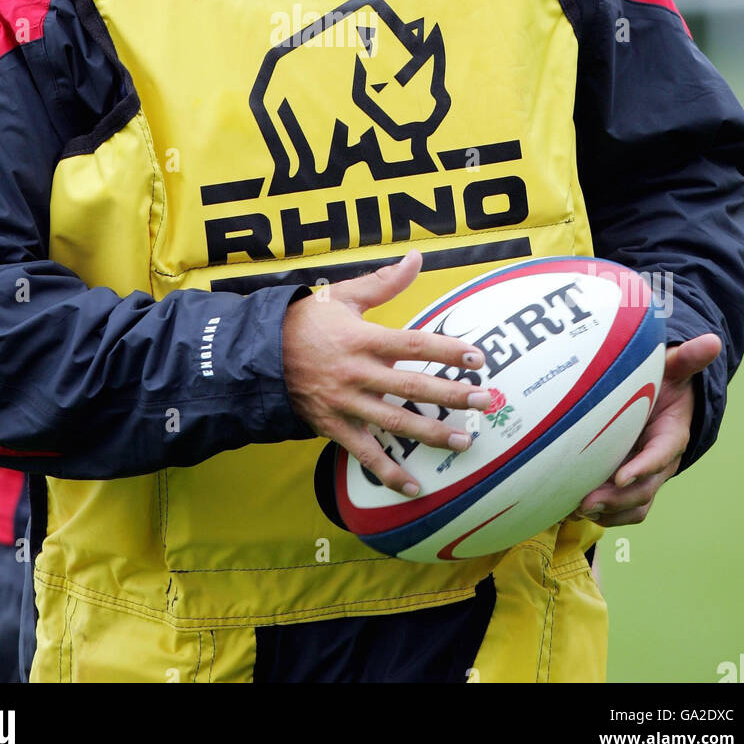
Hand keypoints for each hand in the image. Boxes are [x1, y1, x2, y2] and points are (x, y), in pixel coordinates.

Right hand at [282, 250, 493, 496]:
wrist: (259, 353)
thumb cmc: (306, 320)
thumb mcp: (343, 295)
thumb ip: (384, 282)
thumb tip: (417, 257)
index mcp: (363, 339)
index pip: (413, 344)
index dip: (446, 350)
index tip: (477, 357)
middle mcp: (357, 372)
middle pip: (411, 386)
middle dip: (451, 394)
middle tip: (483, 400)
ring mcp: (345, 403)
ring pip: (394, 422)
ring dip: (431, 434)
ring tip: (464, 441)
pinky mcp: (332, 425)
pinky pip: (363, 453)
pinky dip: (387, 472)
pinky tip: (414, 487)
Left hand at [572, 333, 721, 526]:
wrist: (663, 402)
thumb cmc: (666, 384)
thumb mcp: (675, 369)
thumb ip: (687, 359)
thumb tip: (712, 341)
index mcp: (671, 436)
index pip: (660, 455)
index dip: (643, 467)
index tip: (621, 476)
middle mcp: (658, 462)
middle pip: (644, 490)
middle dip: (617, 499)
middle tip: (586, 501)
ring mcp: (643, 475)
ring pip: (632, 506)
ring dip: (608, 513)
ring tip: (577, 510)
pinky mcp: (626, 482)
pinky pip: (619, 508)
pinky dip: (600, 513)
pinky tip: (569, 511)